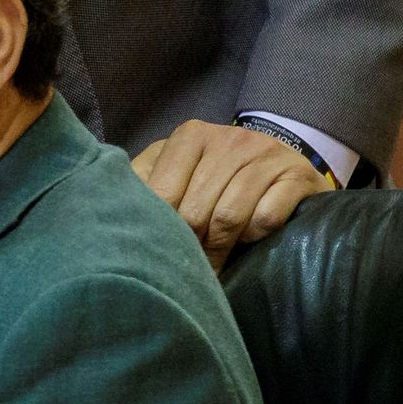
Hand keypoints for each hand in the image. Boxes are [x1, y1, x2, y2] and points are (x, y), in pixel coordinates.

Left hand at [132, 120, 331, 270]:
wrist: (281, 162)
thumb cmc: (216, 176)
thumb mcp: (178, 170)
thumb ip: (145, 181)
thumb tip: (106, 205)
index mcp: (190, 135)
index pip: (162, 194)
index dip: (161, 231)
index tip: (160, 252)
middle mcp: (228, 138)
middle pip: (195, 211)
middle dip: (191, 247)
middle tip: (190, 267)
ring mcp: (265, 153)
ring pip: (230, 217)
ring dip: (222, 248)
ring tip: (217, 261)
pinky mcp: (296, 175)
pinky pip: (266, 218)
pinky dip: (254, 236)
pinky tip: (251, 238)